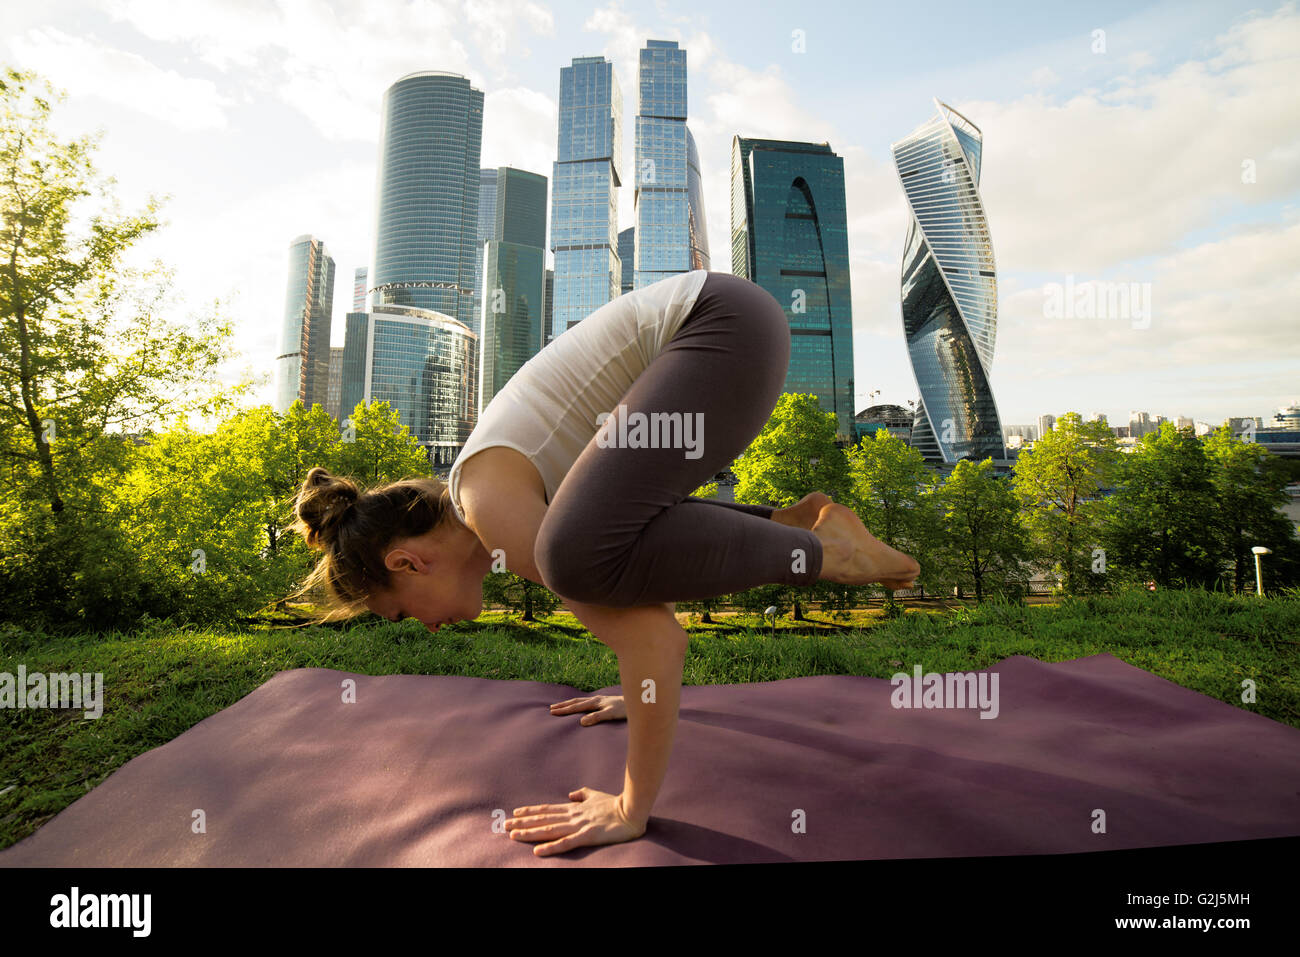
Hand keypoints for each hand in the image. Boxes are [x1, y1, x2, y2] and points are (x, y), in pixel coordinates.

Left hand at [505, 787, 646, 855]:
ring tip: (513, 835)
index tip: (515, 813)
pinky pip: (565, 843)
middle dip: (523, 823)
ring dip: (530, 833)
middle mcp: (572, 816)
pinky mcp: (587, 836)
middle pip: (543, 819)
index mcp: (574, 808)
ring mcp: (578, 826)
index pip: (547, 810)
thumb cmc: (614, 803)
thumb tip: (571, 793)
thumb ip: (582, 794)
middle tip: (505, 826)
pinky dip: (551, 847)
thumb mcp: (595, 795)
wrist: (631, 810)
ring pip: (549, 830)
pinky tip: (538, 851)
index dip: (531, 811)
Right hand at [549, 694, 624, 724]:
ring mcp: (599, 700)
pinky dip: (578, 704)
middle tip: (551, 709)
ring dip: (569, 703)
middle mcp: (595, 699)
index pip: (576, 707)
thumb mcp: (610, 714)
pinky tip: (578, 706)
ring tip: (560, 706)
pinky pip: (586, 702)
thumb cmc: (624, 709)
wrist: (636, 703)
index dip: (564, 710)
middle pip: (576, 702)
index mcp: (595, 702)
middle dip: (563, 705)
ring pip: (580, 701)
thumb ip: (596, 717)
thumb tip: (581, 722)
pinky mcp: (603, 702)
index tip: (552, 712)